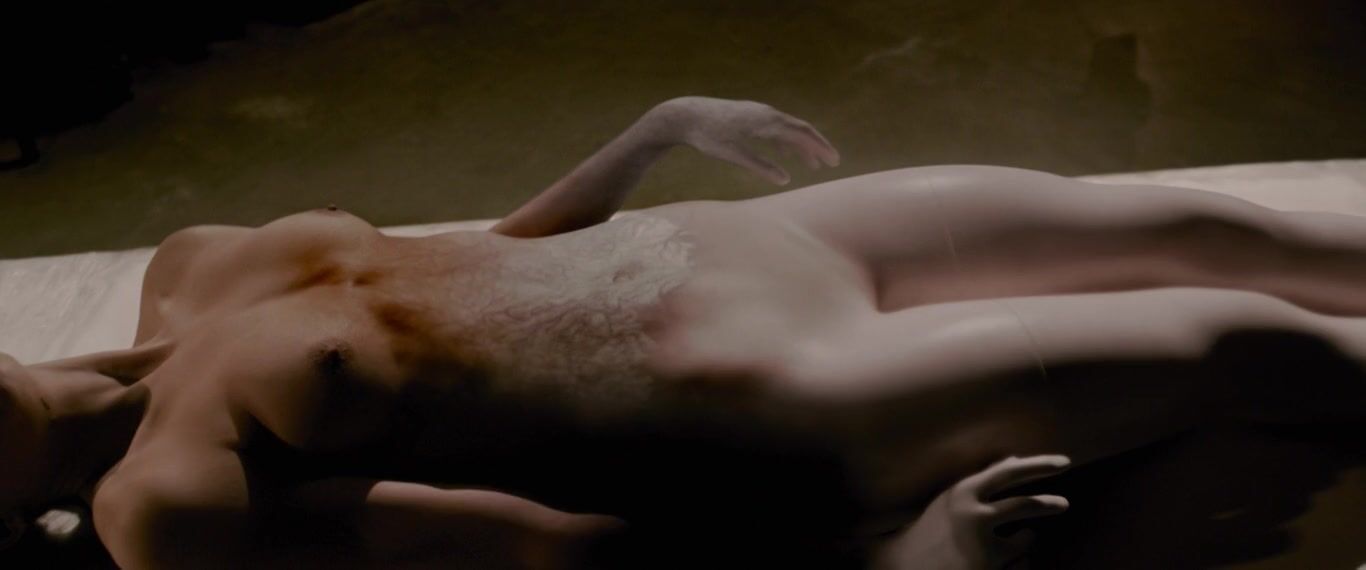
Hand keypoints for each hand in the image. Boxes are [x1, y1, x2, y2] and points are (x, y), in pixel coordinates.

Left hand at [648, 96, 840, 184]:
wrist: (685, 114)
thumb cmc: (708, 136)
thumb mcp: (734, 155)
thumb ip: (760, 166)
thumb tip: (786, 180)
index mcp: (766, 121)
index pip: (802, 133)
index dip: (819, 148)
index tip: (834, 162)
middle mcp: (766, 113)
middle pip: (800, 128)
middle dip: (816, 146)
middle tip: (831, 163)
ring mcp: (758, 112)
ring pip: (787, 129)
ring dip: (801, 145)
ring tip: (812, 164)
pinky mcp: (749, 115)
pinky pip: (775, 127)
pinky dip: (785, 141)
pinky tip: (785, 154)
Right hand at [872, 455, 1071, 569]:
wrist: (904, 565)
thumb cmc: (928, 531)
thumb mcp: (952, 499)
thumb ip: (984, 480)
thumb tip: (1014, 458)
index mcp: (962, 491)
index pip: (1008, 471)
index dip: (1039, 465)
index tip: (1063, 462)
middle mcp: (972, 513)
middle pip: (1024, 504)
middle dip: (1047, 504)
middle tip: (1064, 504)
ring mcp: (980, 541)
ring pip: (1023, 539)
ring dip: (1024, 540)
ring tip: (1021, 539)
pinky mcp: (986, 565)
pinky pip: (1016, 561)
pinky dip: (1015, 560)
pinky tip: (1002, 562)